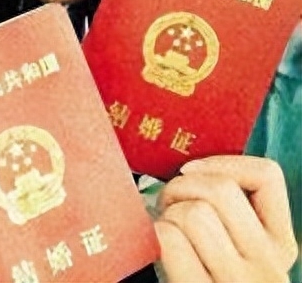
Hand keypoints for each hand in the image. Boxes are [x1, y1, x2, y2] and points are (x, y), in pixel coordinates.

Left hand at [154, 155, 297, 282]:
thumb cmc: (214, 275)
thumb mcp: (241, 248)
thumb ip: (233, 215)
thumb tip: (193, 168)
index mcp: (280, 247)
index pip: (267, 176)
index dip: (223, 163)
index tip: (192, 172)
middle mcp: (267, 267)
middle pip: (220, 189)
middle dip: (182, 184)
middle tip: (168, 201)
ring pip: (194, 212)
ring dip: (166, 212)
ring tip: (164, 226)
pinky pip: (170, 239)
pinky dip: (154, 232)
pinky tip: (157, 244)